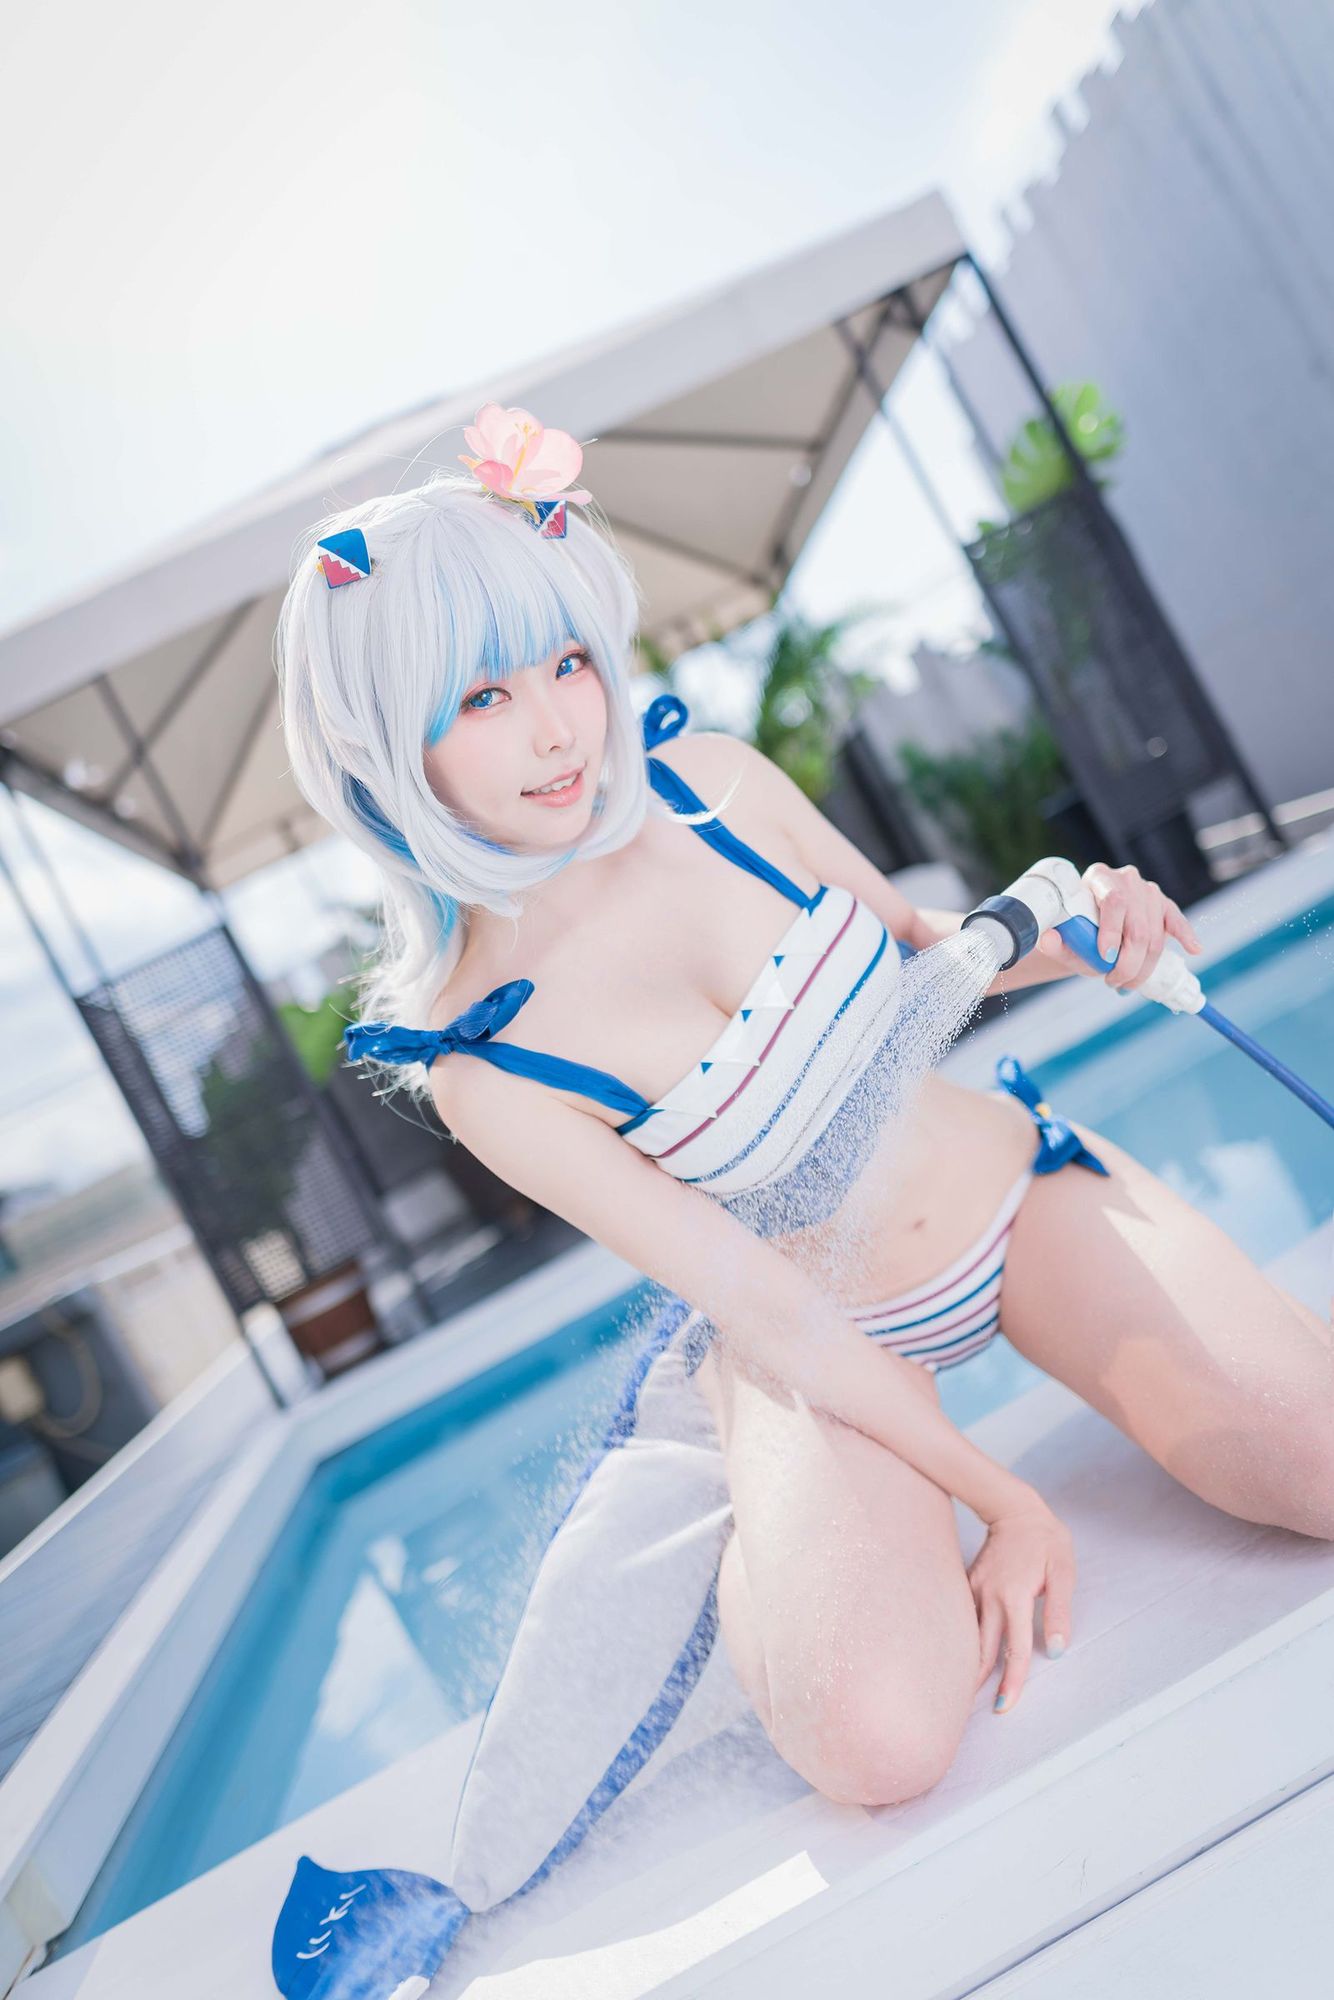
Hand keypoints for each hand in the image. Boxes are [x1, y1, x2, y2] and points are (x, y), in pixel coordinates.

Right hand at [969, 1499, 1074, 1713]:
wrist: (1015, 1509)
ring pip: (967, 1635)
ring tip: (959, 1693)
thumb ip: (1058, 1611)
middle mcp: (989, 1597)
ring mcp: (974, 1590)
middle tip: (965, 1715)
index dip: (1011, 1682)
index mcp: (1014, 1596)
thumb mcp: (1063, 1571)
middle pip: (981, 1650)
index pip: (1014, 1650)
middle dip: (975, 1683)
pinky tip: (959, 1656)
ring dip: (966, 1664)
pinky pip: (963, 1618)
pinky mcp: (967, 1585)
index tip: (1004, 1708)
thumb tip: (1056, 1650)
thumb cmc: (1045, 1541)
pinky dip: (961, 1640)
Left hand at [1035, 861, 1201, 990]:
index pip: (1112, 901)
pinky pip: (1176, 920)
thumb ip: (1053, 941)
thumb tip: (1048, 939)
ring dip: (1144, 965)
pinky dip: (1185, 935)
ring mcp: (1148, 891)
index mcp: (1099, 877)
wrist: (1087, 927)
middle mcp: (1126, 879)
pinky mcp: (1163, 905)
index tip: (1105, 957)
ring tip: (1126, 983)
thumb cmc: (1074, 932)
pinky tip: (1193, 949)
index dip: (1112, 930)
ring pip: (1155, 933)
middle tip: (1114, 982)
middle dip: (1129, 961)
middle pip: (1137, 924)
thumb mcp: (1062, 939)